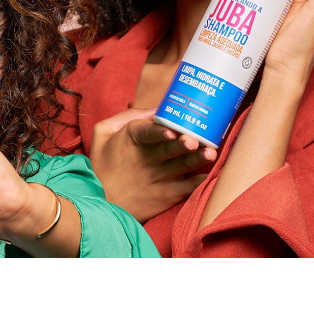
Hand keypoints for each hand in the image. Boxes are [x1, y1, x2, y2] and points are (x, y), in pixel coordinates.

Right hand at [89, 106, 212, 220]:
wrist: (102, 205)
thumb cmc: (103, 166)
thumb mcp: (103, 134)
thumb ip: (127, 117)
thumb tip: (158, 109)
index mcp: (131, 140)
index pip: (147, 132)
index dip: (160, 131)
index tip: (172, 131)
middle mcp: (147, 159)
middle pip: (171, 148)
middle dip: (185, 143)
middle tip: (196, 140)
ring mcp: (159, 178)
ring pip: (184, 165)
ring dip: (199, 159)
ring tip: (211, 153)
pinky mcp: (168, 195)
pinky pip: (189, 187)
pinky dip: (201, 180)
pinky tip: (211, 173)